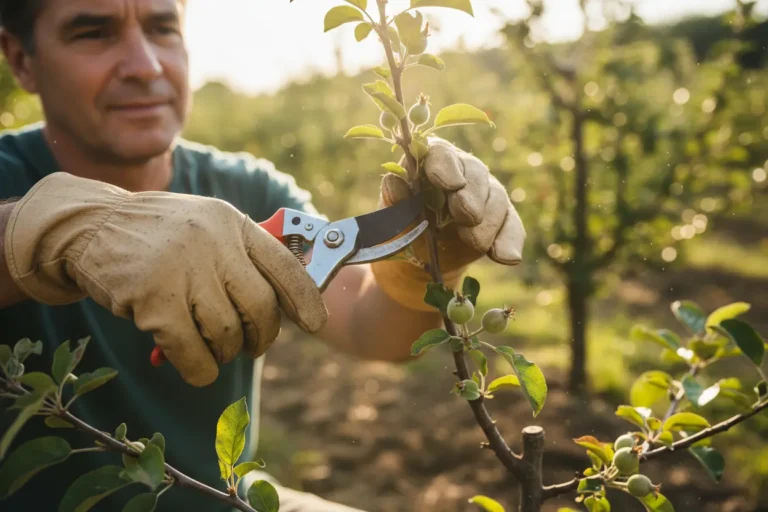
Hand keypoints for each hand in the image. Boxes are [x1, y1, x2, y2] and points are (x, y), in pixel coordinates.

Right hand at [4, 172, 327, 385]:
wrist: (89, 227)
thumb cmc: (157, 236)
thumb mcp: (205, 227)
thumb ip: (241, 256)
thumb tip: (285, 303)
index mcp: (232, 223)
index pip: (284, 264)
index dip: (305, 298)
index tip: (315, 323)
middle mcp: (212, 241)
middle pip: (261, 306)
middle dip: (262, 337)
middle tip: (251, 346)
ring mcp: (182, 267)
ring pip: (227, 332)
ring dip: (225, 353)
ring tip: (212, 349)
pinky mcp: (153, 298)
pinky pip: (192, 351)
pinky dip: (199, 369)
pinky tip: (195, 367)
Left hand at [371, 138, 525, 310]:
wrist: (420, 259)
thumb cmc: (402, 227)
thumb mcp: (392, 215)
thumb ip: (394, 198)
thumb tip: (394, 181)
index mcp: (430, 162)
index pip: (441, 152)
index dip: (446, 166)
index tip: (451, 184)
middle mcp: (462, 171)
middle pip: (475, 172)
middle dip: (472, 196)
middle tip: (468, 216)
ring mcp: (484, 194)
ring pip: (496, 198)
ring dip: (489, 222)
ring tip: (477, 244)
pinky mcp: (499, 219)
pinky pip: (511, 226)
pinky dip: (508, 241)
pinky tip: (506, 258)